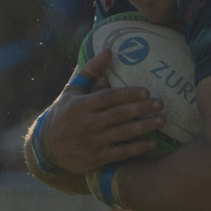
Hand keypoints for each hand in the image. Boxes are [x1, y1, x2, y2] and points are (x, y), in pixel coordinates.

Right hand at [41, 50, 164, 174]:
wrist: (48, 148)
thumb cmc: (64, 114)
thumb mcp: (72, 91)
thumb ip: (91, 71)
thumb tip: (109, 51)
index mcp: (81, 105)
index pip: (108, 98)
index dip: (128, 94)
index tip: (146, 92)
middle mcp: (87, 123)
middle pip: (119, 115)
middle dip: (142, 109)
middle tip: (160, 103)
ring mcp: (92, 142)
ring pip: (123, 133)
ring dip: (144, 127)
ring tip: (162, 120)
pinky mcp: (96, 158)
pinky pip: (121, 153)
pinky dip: (137, 148)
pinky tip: (152, 143)